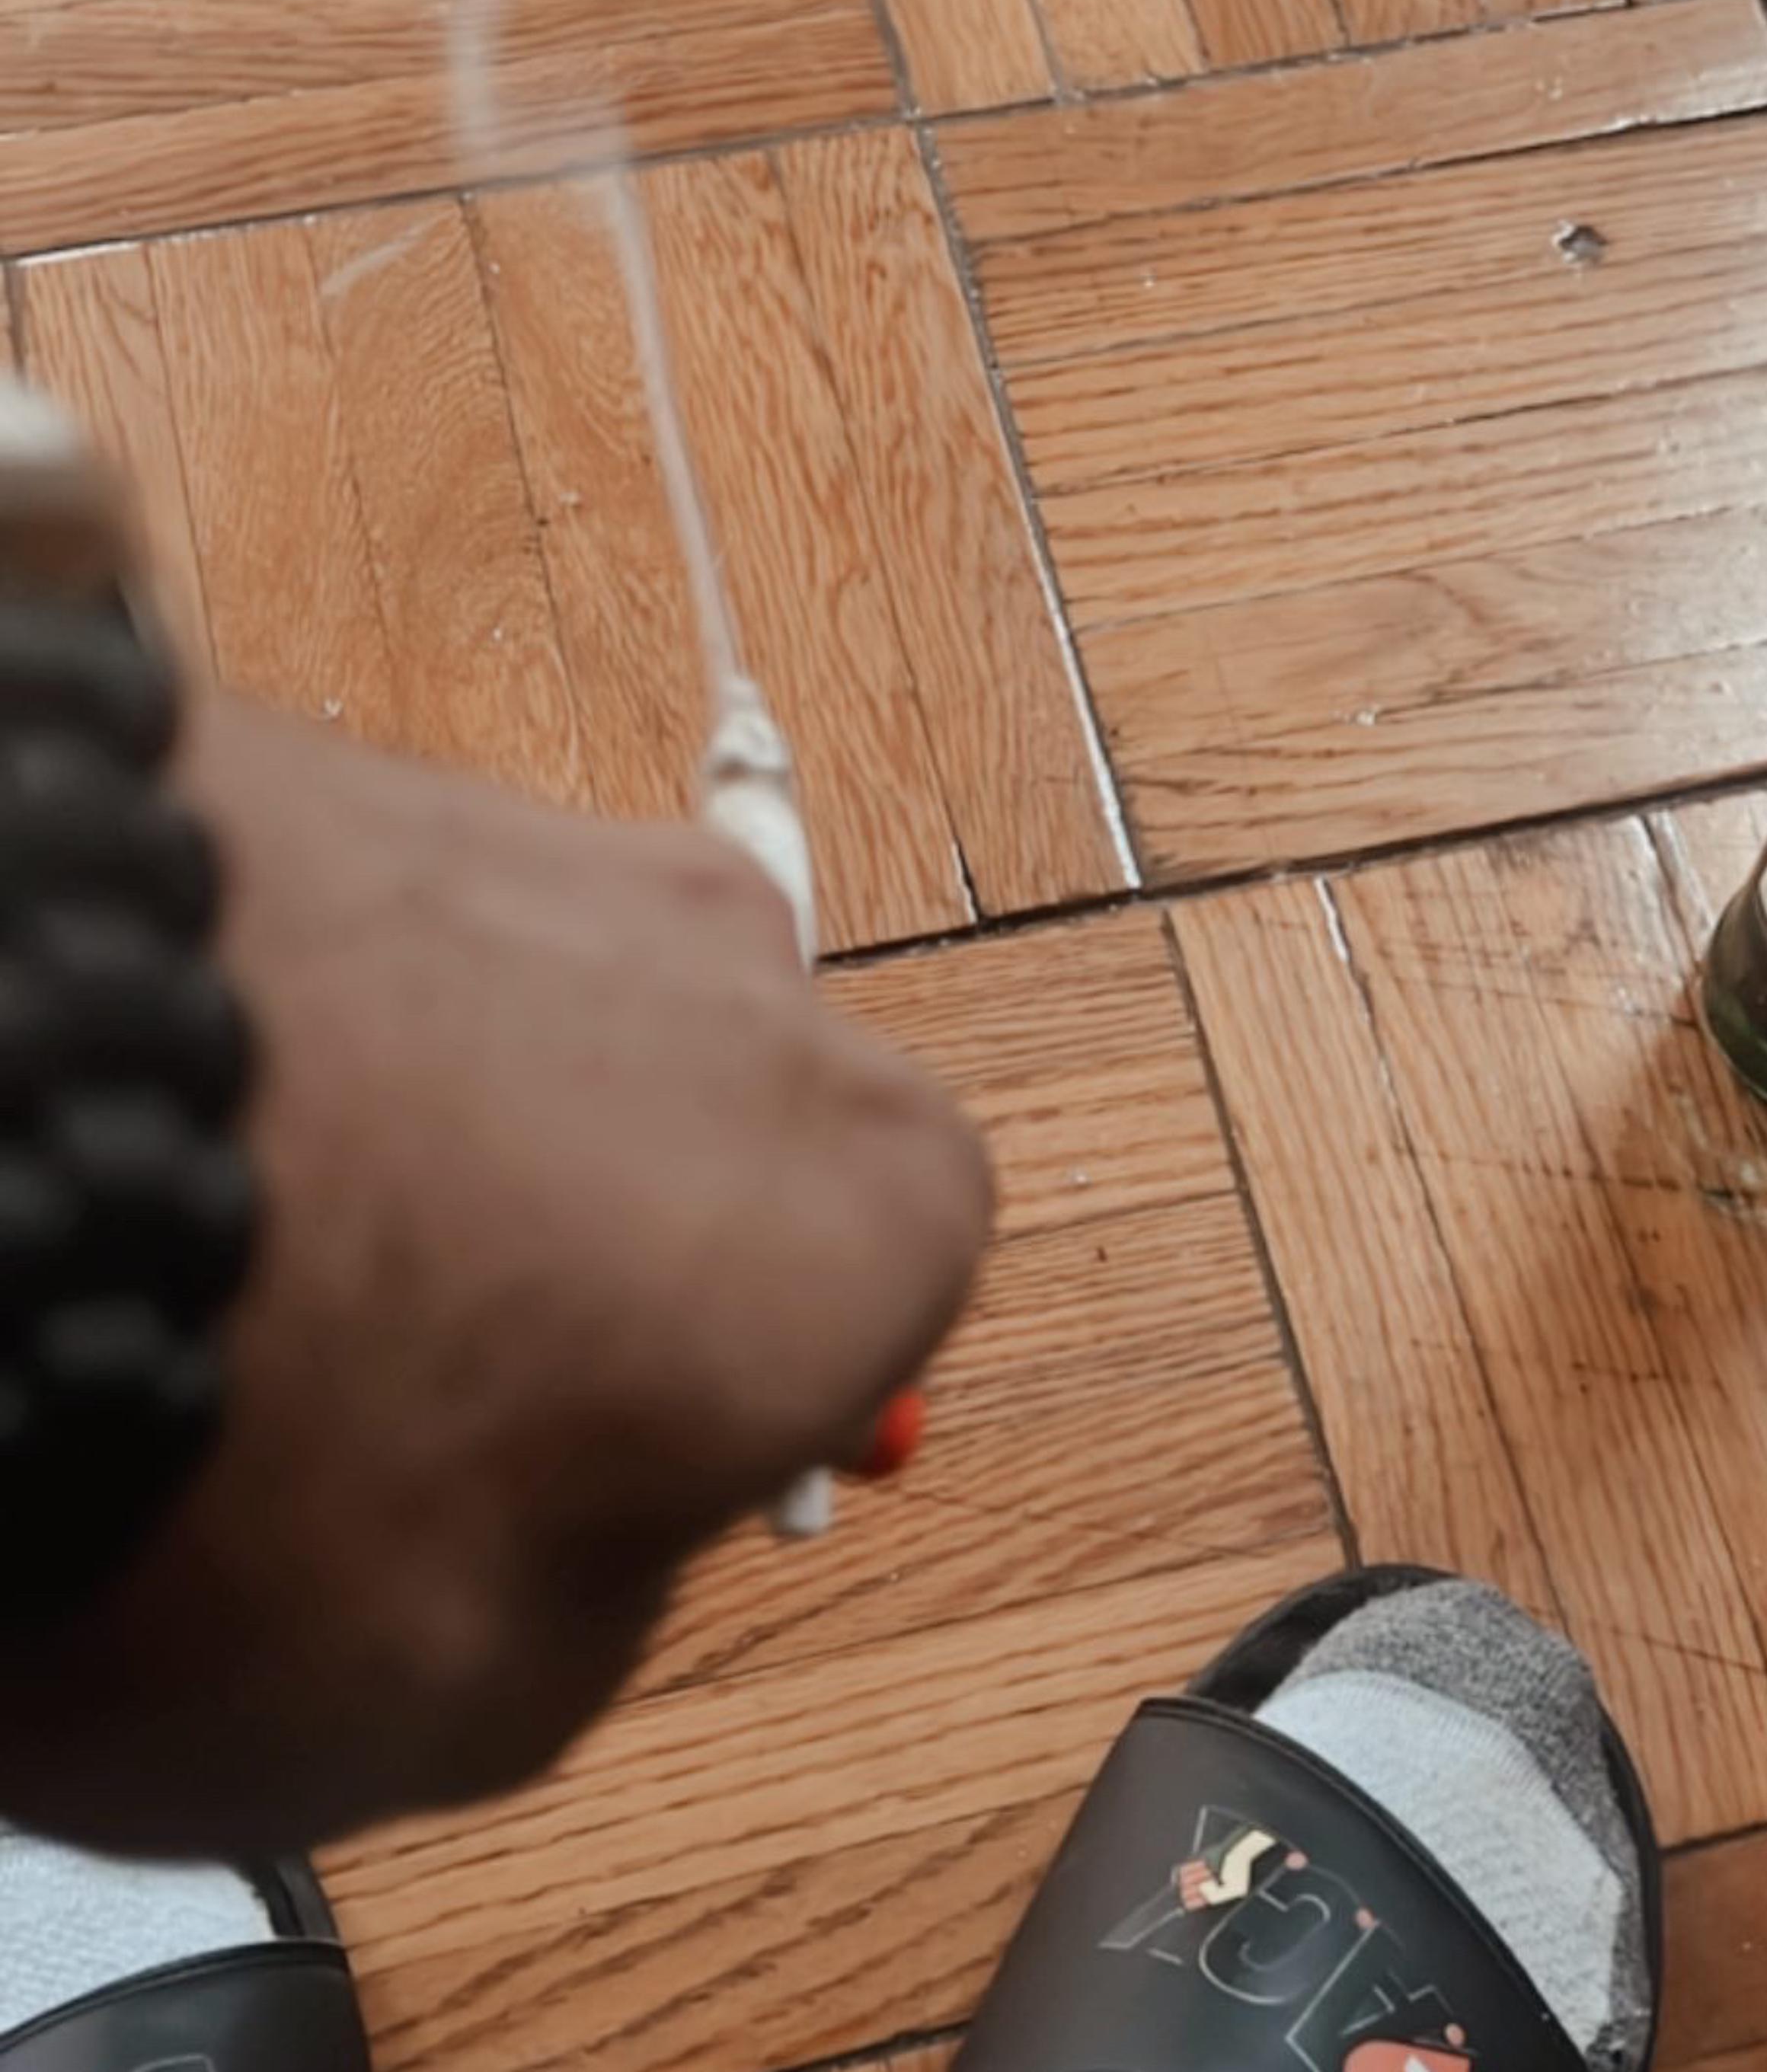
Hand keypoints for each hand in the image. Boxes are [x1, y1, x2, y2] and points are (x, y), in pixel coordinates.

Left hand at [0, 699, 989, 1853]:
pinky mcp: (371, 771)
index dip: (715, 1426)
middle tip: (409, 1389)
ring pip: (553, 1037)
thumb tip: (561, 1524)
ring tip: (264, 1264)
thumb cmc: (259, 1445)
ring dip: (452, 1145)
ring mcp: (563, 854)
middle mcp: (760, 989)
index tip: (583, 1490)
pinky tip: (190, 1144)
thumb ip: (595, 1600)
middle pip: (712, 1155)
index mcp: (874, 1206)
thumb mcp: (475, 1697)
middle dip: (594, 1260)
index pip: (863, 1323)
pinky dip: (322, 1040)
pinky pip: (392, 946)